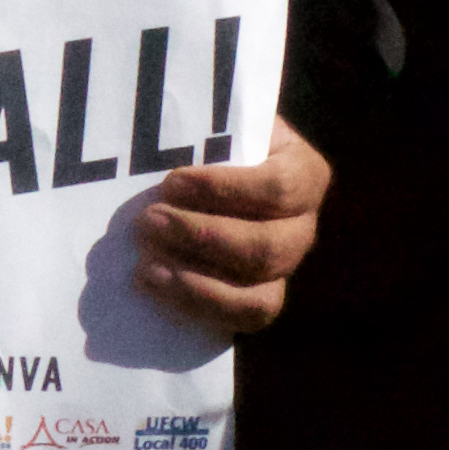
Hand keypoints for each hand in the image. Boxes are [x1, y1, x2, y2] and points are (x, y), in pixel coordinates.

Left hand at [135, 116, 329, 333]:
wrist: (208, 185)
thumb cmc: (212, 150)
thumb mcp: (218, 130)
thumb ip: (206, 136)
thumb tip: (170, 146)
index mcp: (304, 174)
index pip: (279, 188)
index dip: (225, 190)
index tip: (173, 182)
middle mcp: (302, 227)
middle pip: (268, 247)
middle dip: (201, 238)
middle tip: (148, 221)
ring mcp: (284, 269)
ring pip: (260, 294)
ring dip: (194, 280)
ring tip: (144, 264)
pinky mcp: (259, 300)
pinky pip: (242, 318)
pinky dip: (196, 305)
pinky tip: (155, 285)